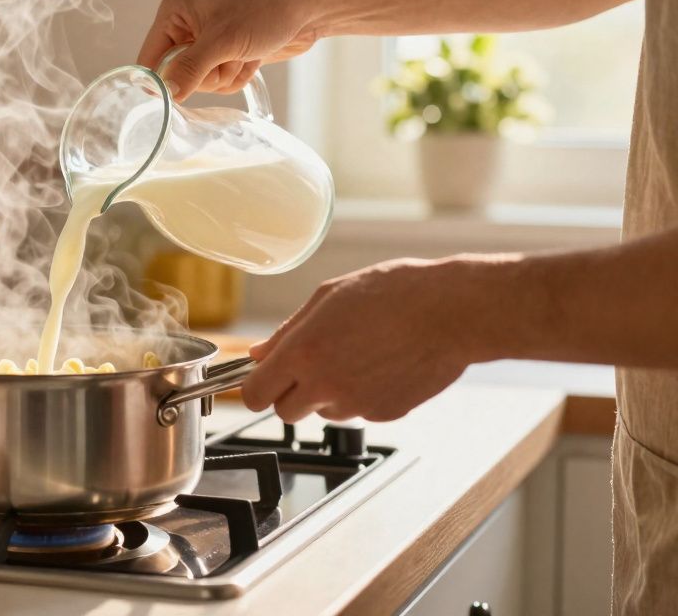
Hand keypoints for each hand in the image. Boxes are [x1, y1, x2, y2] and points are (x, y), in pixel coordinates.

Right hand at [137, 0, 318, 99]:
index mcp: (174, 11)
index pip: (149, 58)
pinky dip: (238, 75)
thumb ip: (190, 69)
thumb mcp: (222, 41)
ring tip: (244, 53)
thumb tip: (166, 94)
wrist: (307, 7)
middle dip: (206, 75)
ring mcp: (206, 42)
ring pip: (201, 82)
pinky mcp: (225, 54)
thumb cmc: (264, 10)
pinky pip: (220, 81)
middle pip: (176, 75)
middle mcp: (186, 26)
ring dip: (225, 75)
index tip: (180, 93)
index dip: (162, 80)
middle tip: (227, 57)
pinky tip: (252, 57)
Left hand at [242, 257, 490, 422]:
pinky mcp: (384, 414)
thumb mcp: (329, 297)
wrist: (452, 311)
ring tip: (358, 355)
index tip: (265, 378)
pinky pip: (359, 411)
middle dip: (291, 393)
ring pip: (324, 412)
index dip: (257, 387)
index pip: (255, 395)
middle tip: (313, 365)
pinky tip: (381, 365)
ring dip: (329, 393)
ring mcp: (357, 404)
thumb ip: (288, 331)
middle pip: (285, 412)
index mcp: (304, 353)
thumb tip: (259, 354)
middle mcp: (326, 385)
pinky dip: (363, 395)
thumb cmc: (394, 293)